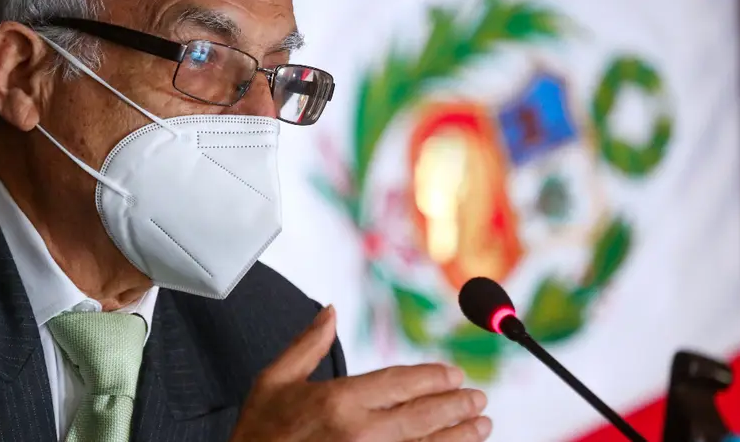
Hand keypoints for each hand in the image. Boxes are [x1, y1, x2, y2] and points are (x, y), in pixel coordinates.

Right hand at [230, 305, 491, 441]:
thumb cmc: (258, 433)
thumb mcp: (274, 380)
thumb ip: (307, 344)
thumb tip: (329, 310)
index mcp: (338, 400)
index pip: (399, 383)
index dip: (431, 377)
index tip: (453, 374)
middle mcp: (359, 432)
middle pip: (422, 416)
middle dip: (456, 405)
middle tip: (478, 398)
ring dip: (459, 435)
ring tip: (481, 426)